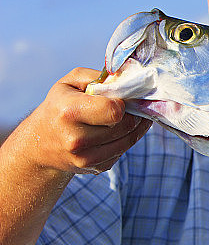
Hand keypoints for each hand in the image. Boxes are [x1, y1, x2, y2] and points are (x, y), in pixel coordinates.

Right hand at [20, 68, 150, 174]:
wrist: (39, 143)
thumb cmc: (60, 106)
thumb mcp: (71, 83)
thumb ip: (100, 77)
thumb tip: (128, 79)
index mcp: (69, 112)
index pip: (114, 110)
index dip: (123, 103)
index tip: (119, 99)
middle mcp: (76, 139)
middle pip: (126, 125)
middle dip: (132, 114)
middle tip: (129, 106)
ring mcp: (86, 158)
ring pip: (129, 140)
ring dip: (133, 128)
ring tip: (125, 117)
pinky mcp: (96, 168)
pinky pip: (123, 151)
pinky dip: (125, 140)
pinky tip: (115, 132)